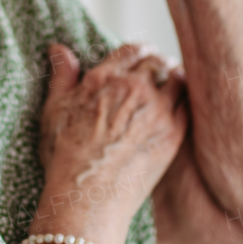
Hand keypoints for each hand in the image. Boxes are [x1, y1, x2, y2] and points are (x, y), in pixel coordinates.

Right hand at [33, 43, 187, 243]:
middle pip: (157, 61)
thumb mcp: (54, 110)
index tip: (141, 57)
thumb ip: (61, 76)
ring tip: (173, 84)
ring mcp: (157, 109)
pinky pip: (188, 104)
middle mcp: (134, 88)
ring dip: (175, 78)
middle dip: (158, 62)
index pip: (131, 51)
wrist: (88, 195)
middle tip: (161, 69)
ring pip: (178, 79)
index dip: (138, 52)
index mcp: (104, 78)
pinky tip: (180, 105)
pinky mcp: (173, 132)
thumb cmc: (65, 156)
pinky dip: (185, 100)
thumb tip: (59, 48)